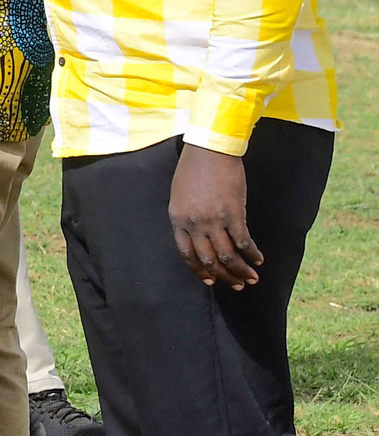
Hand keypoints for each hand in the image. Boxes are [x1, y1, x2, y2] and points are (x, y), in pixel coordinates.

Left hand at [169, 142, 260, 288]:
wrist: (210, 150)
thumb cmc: (194, 169)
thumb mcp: (181, 196)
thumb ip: (189, 218)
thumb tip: (204, 236)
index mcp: (178, 220)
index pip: (187, 255)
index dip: (199, 270)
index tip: (210, 280)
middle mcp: (194, 224)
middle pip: (209, 260)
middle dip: (224, 276)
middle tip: (237, 284)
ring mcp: (213, 221)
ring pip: (227, 256)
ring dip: (241, 270)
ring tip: (252, 278)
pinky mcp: (233, 214)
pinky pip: (243, 242)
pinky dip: (252, 254)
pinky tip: (258, 259)